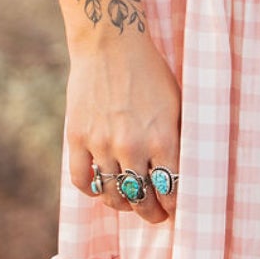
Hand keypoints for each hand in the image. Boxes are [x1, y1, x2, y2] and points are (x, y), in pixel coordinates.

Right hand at [65, 33, 181, 223]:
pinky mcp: (77, 138)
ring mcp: (102, 143)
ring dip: (122, 204)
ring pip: (111, 195)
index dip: (173, 207)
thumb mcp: (177, 104)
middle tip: (155, 215)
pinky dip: (91, 190)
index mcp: (163, 138)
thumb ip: (179, 140)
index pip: (171, 190)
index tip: (173, 209)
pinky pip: (81, 181)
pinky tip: (100, 186)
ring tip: (129, 202)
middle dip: (150, 213)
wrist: (111, 43)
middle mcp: (132, 146)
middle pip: (141, 199)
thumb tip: (182, 174)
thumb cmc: (151, 72)